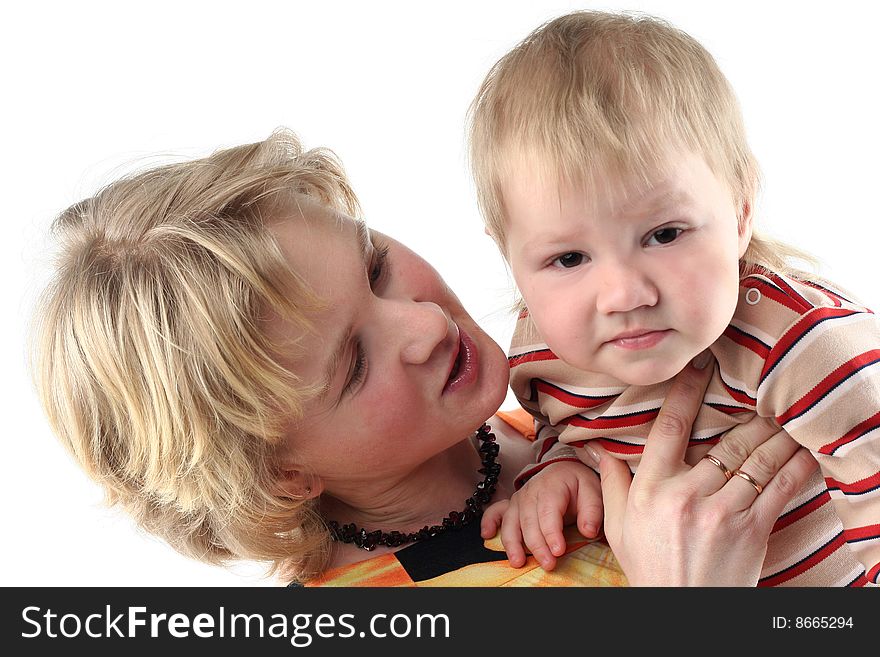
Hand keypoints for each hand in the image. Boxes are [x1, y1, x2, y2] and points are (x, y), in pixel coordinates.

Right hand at [480, 461, 601, 569]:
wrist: (564, 471)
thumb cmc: (578, 484)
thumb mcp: (593, 491)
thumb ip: (592, 511)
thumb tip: (588, 531)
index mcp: (552, 486)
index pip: (549, 511)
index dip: (552, 532)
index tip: (558, 551)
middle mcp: (530, 492)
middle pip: (529, 521)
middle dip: (536, 545)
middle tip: (548, 564)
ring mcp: (518, 499)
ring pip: (511, 521)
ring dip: (512, 543)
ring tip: (518, 562)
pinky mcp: (511, 506)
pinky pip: (495, 512)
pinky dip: (488, 522)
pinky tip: (487, 535)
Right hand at [596, 352, 818, 585]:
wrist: (683, 611)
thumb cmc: (649, 566)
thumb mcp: (618, 525)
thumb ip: (612, 482)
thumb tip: (598, 448)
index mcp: (650, 489)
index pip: (668, 428)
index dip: (687, 391)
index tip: (701, 365)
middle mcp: (685, 495)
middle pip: (724, 440)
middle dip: (748, 412)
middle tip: (762, 388)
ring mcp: (722, 511)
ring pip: (756, 458)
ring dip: (776, 432)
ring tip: (786, 414)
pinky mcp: (751, 528)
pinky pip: (780, 486)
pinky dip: (796, 463)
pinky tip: (804, 447)